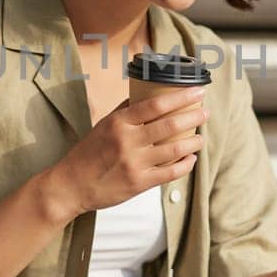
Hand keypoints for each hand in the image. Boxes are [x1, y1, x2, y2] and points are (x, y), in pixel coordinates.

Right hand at [48, 86, 207, 214]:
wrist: (71, 185)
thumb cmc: (87, 154)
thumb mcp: (103, 125)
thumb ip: (124, 111)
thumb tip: (143, 95)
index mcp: (119, 123)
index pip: (156, 104)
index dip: (181, 97)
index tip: (198, 91)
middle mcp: (128, 141)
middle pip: (170, 125)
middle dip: (193, 116)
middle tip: (205, 112)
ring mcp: (135, 163)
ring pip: (175, 150)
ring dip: (193, 142)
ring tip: (201, 137)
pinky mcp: (139, 183)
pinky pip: (170, 173)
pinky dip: (185, 165)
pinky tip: (191, 159)